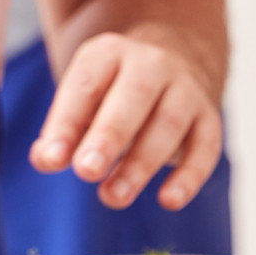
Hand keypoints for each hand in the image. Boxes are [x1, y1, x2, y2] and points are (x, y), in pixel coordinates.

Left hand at [30, 30, 221, 210]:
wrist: (171, 62)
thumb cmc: (112, 92)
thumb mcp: (82, 99)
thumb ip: (61, 131)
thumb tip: (46, 160)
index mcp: (109, 53)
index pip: (85, 86)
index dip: (66, 124)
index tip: (52, 160)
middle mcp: (151, 63)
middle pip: (133, 97)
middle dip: (108, 137)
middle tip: (86, 172)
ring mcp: (185, 88)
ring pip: (169, 123)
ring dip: (141, 164)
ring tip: (113, 197)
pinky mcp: (209, 117)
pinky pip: (206, 146)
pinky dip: (190, 176)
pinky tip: (169, 201)